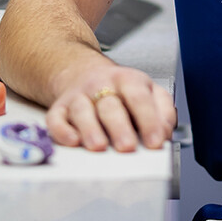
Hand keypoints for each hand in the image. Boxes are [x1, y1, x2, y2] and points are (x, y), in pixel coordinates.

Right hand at [45, 61, 175, 151]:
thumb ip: (163, 111)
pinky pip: (56, 118)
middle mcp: (101, 85)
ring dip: (90, 129)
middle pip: (110, 105)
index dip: (149, 120)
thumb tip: (165, 133)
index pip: (139, 98)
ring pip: (82, 111)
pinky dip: (62, 131)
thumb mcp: (149, 91)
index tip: (155, 142)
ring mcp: (78, 96)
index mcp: (128, 81)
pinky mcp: (60, 108)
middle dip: (119, 127)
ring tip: (99, 147)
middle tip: (127, 147)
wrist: (84, 72)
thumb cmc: (121, 90)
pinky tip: (72, 141)